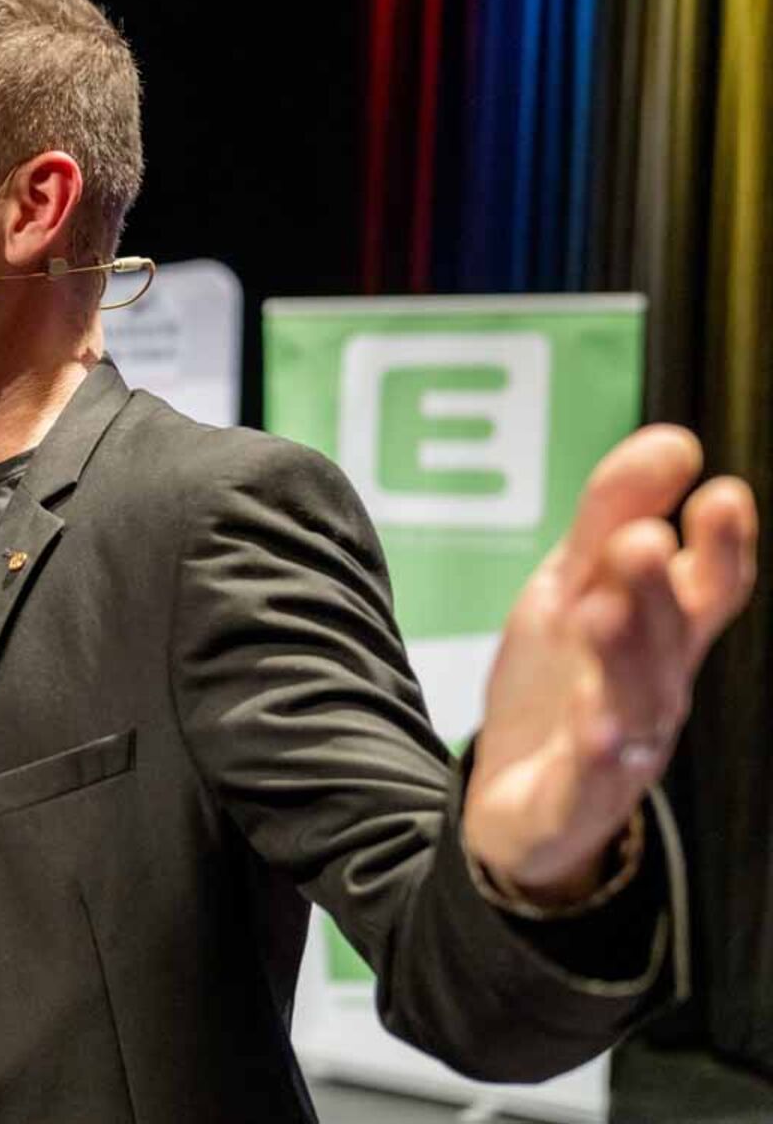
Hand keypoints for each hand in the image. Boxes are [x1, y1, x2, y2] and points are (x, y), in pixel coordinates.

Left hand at [464, 425, 757, 902]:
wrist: (516, 796)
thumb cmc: (564, 682)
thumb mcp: (574, 587)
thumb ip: (612, 515)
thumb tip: (674, 440)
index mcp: (662, 634)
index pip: (707, 587)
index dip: (721, 547)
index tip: (721, 495)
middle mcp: (655, 688)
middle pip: (669, 639)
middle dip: (660, 591)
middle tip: (642, 540)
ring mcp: (623, 746)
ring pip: (636, 701)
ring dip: (626, 656)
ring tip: (603, 611)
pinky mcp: (576, 796)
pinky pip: (595, 775)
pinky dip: (599, 751)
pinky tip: (599, 728)